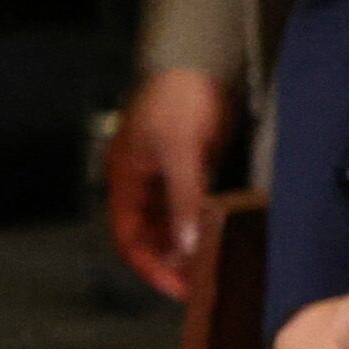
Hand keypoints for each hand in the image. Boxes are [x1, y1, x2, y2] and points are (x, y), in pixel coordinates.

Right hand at [103, 67, 236, 301]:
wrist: (198, 60)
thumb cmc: (178, 99)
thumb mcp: (182, 152)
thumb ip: (184, 199)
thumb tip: (187, 245)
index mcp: (125, 181)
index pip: (129, 240)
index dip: (152, 268)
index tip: (180, 288)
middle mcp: (142, 184)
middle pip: (150, 236)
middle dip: (173, 261)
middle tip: (203, 280)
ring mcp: (166, 176)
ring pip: (172, 223)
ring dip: (190, 243)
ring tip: (216, 260)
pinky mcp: (190, 167)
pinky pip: (192, 206)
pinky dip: (203, 222)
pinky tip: (223, 230)